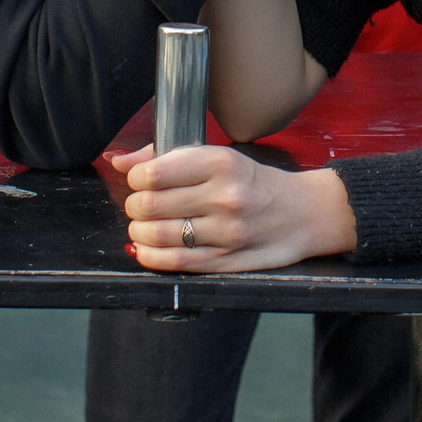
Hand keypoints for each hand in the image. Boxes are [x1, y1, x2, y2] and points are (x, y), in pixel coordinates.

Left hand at [113, 143, 357, 272]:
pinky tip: (147, 249)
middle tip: (140, 205)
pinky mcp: (226, 261)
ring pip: (157, 235)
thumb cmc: (252, 182)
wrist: (302, 213)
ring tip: (143, 226)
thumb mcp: (218, 158)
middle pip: (150, 205)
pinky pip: (174, 263)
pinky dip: (149, 256)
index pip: (154, 173)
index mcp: (220, 163)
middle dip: (134, 206)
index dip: (136, 178)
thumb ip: (166, 158)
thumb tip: (118, 161)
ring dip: (138, 232)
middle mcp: (224, 197)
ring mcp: (226, 232)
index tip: (140, 180)